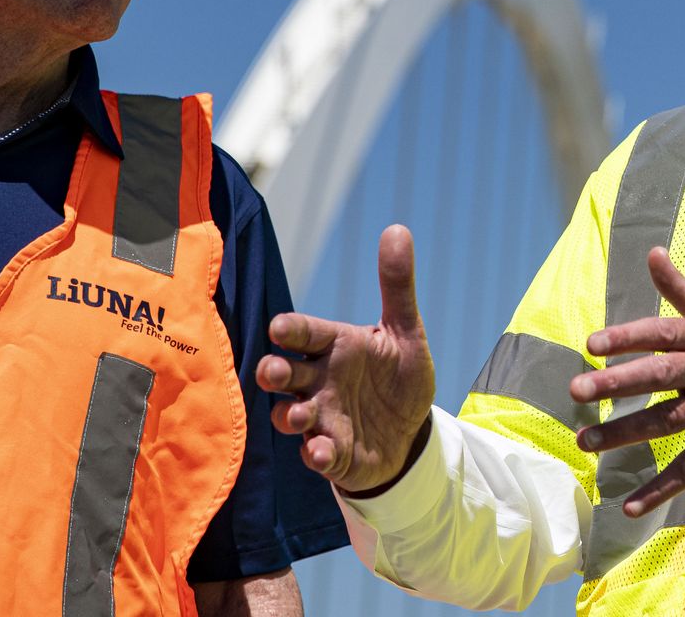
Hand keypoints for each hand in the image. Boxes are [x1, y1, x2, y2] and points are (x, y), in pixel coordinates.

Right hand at [255, 224, 436, 494]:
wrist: (411, 431)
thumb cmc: (398, 376)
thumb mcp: (405, 331)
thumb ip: (397, 286)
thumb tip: (397, 229)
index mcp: (334, 346)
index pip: (305, 333)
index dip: (291, 331)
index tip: (280, 328)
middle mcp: (319, 380)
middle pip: (284, 373)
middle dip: (274, 372)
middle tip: (273, 371)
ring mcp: (321, 417)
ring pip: (289, 415)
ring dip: (290, 416)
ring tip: (301, 415)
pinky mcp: (332, 452)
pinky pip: (316, 454)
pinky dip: (316, 453)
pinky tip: (323, 451)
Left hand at [570, 247, 684, 516]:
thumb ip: (683, 292)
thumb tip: (651, 252)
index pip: (664, 333)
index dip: (627, 338)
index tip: (591, 346)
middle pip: (662, 373)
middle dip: (617, 382)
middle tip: (577, 391)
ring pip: (670, 420)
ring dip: (626, 433)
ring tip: (586, 441)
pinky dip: (661, 488)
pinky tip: (630, 504)